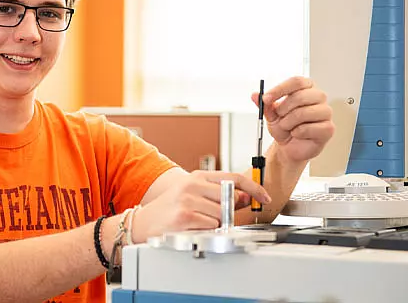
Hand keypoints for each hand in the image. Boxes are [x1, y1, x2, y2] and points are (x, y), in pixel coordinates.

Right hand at [131, 171, 270, 241]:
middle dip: (227, 212)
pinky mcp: (186, 216)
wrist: (142, 223)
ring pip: (222, 215)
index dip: (254, 188)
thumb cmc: (170, 210)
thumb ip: (222, 196)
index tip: (264, 197)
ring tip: (196, 222)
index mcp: (197, 176)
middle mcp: (193, 184)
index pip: (235, 178)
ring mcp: (188, 199)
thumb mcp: (195, 196)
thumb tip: (247, 197)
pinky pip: (212, 226)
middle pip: (231, 199)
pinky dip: (205, 231)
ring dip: (214, 224)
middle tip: (209, 216)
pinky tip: (191, 228)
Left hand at [251, 76, 334, 163]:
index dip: (280, 89)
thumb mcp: (271, 115)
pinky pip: (308, 128)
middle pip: (300, 96)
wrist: (290, 146)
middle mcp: (318, 97)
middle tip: (278, 117)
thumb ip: (265, 105)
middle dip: (283, 109)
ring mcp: (325, 112)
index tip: (266, 98)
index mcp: (307, 88)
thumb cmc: (285, 127)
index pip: (296, 81)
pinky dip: (297, 133)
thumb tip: (255, 95)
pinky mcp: (328, 128)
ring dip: (288, 123)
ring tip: (287, 127)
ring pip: (304, 113)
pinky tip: (297, 134)